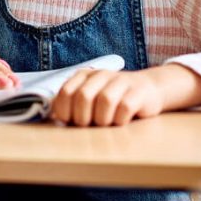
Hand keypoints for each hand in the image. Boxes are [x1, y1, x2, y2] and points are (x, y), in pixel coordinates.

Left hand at [47, 68, 172, 126]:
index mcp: (85, 76)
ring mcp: (121, 81)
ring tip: (107, 123)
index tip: (71, 122)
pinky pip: (125, 107)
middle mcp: (101, 75)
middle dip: (83, 118)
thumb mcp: (91, 98)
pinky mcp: (138, 91)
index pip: (65, 93)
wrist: (149, 89)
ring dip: (103, 120)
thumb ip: (72, 104)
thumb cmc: (114, 100)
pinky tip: (121, 121)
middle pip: (83, 97)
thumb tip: (51, 117)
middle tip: (90, 125)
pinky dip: (120, 120)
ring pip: (105, 100)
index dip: (65, 112)